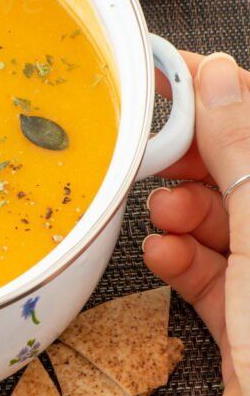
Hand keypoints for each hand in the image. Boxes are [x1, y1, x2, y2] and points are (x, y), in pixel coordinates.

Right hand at [145, 51, 249, 395]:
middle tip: (153, 150)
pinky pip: (205, 271)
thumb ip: (240, 152)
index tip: (171, 76)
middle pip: (241, 176)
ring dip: (182, 213)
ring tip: (165, 211)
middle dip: (195, 162)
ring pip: (220, 223)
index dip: (221, 98)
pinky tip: (166, 252)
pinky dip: (179, 257)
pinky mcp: (242, 319)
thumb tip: (218, 78)